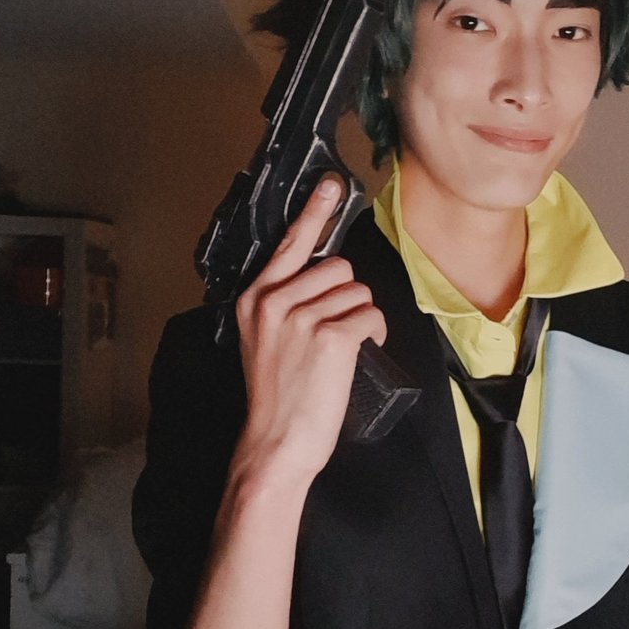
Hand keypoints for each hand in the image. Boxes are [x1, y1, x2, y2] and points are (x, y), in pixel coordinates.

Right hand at [233, 176, 385, 483]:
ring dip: (360, 319)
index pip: (290, 243)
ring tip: (337, 352)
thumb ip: (285, 305)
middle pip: (339, 268)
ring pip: (359, 293)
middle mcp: (275, 300)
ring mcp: (302, 317)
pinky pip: (371, 317)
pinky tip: (354, 357)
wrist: (275, 444)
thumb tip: (327, 281)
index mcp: (256, 298)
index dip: (314, 211)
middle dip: (346, 297)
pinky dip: (373, 336)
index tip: (330, 184)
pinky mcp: (331, 337)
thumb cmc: (277, 399)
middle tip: (331, 336)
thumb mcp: (266, 341)